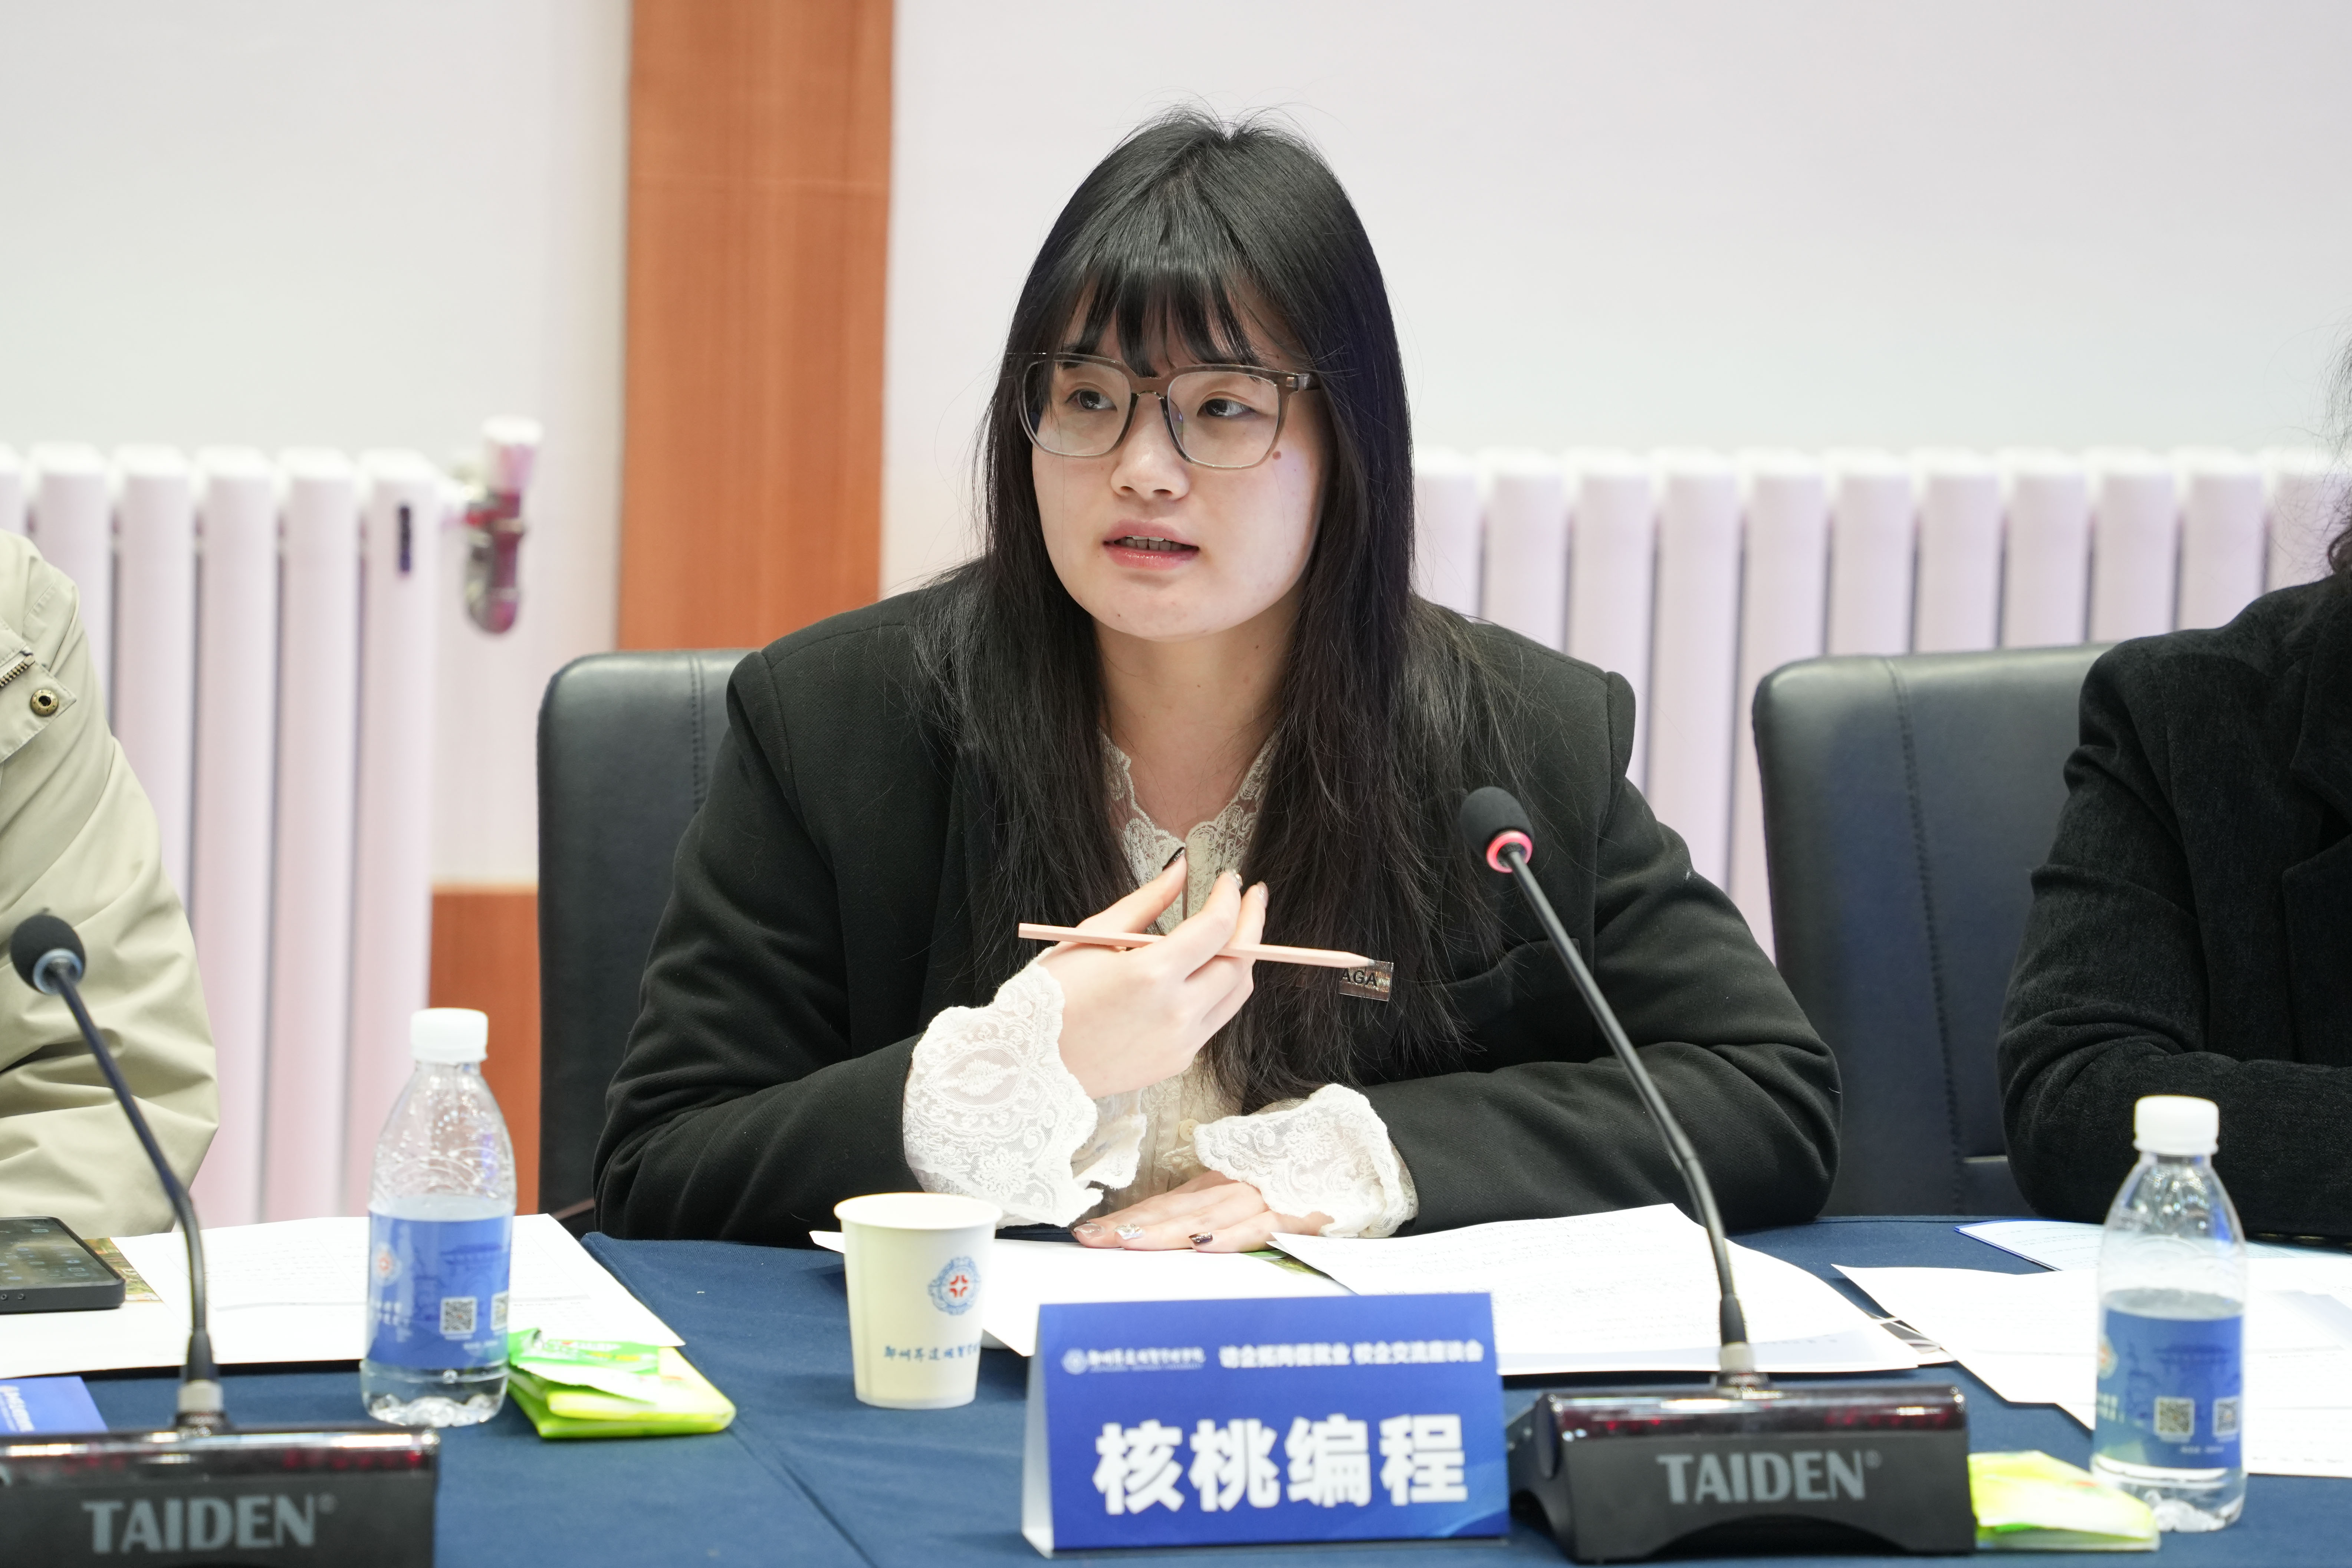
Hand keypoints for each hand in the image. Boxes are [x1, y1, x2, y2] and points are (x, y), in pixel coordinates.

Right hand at [1039, 856, 1268, 1098]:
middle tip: (1249, 898)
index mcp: (1152, 974)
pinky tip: (1202, 972)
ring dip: (1241, 959)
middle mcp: (1176, 1012)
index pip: (1216, 928)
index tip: (1231, 880)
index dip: (1231, 898)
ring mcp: (1182, 1042)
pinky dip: (1216, 991)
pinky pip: (1213, 1020)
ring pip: (1236, 994)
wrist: (1030, 1062)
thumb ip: (1147, 901)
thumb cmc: (1053, 993)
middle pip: (1239, 962)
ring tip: (1233, 933)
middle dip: (1251, 923)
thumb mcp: (1094, 936)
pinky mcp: (1179, 1062)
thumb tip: (1181, 867)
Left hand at [1073, 1172, 1332, 1252]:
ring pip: (1206, 1216)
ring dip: (1165, 1231)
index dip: (1127, 1219)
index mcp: (1219, 1185)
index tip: (1087, 1231)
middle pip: (1174, 1211)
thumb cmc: (1302, 1178)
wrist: (1360, 1153)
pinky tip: (1204, 1246)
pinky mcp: (1296, 1210)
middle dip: (1130, 1227)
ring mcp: (1263, 1196)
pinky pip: (1259, 1225)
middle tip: (1090, 1240)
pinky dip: (1231, 1236)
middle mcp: (1233, 1188)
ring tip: (1127, 1243)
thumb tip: (1175, 1238)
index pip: (1164, 1205)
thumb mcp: (1248, 1194)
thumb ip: (1213, 1212)